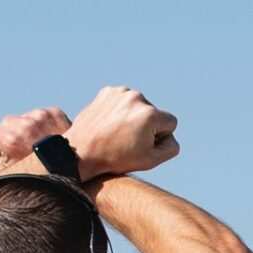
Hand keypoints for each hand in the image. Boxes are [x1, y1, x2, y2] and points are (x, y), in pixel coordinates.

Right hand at [0, 107, 73, 172]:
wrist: (77, 170)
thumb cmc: (41, 178)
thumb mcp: (10, 174)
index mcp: (10, 140)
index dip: (0, 144)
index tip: (13, 154)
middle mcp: (25, 124)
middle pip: (6, 122)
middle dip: (14, 134)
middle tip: (29, 151)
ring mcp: (41, 116)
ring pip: (22, 117)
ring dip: (28, 128)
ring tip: (42, 146)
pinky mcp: (54, 112)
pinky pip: (38, 114)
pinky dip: (43, 124)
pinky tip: (51, 139)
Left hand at [63, 86, 178, 178]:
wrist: (81, 151)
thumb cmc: (117, 158)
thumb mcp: (151, 160)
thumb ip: (171, 147)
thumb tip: (171, 135)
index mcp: (150, 114)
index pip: (171, 123)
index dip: (160, 137)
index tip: (144, 146)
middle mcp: (137, 98)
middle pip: (154, 113)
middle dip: (146, 126)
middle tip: (128, 141)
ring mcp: (120, 92)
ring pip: (139, 106)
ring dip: (133, 118)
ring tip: (118, 133)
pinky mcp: (107, 91)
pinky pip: (123, 101)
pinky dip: (120, 111)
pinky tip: (111, 124)